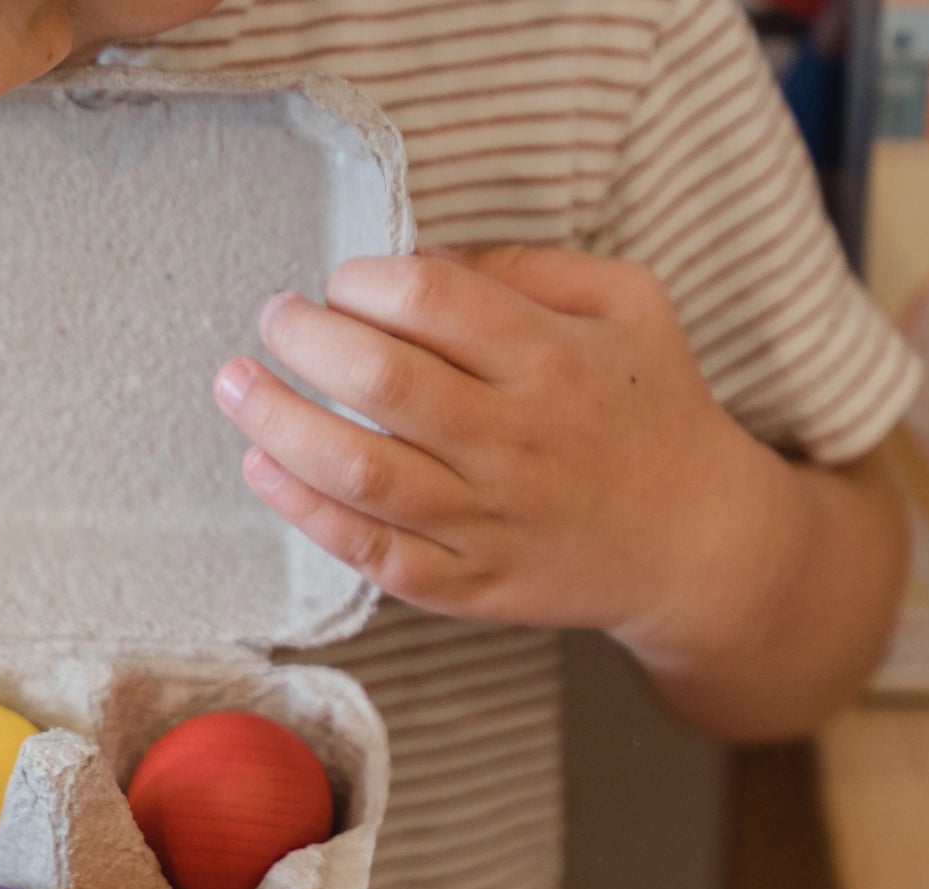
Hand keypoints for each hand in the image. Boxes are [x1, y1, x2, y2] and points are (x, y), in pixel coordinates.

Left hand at [213, 245, 793, 666]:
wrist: (691, 542)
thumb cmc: (651, 409)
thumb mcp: (625, 306)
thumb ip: (525, 269)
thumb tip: (415, 263)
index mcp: (551, 361)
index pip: (431, 304)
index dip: (365, 281)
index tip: (343, 281)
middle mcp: (513, 443)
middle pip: (383, 382)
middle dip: (305, 339)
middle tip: (274, 319)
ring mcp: (486, 522)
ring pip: (361, 473)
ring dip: (280, 424)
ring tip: (236, 386)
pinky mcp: (466, 585)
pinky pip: (371, 554)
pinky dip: (307, 514)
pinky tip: (263, 471)